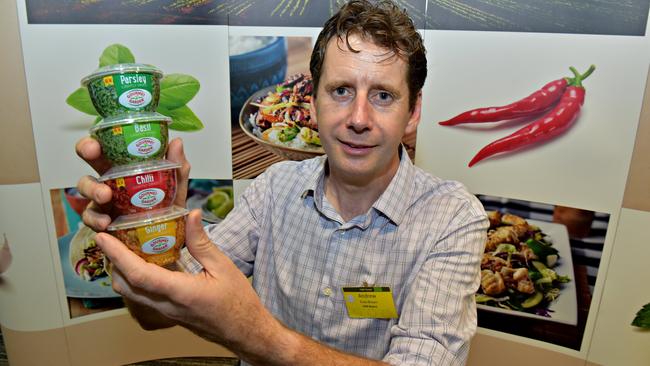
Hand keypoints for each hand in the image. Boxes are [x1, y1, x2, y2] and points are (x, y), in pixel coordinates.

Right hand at [75, 137, 190, 230]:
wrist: (167, 239)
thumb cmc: (167, 208)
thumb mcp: (176, 188)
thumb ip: (178, 168)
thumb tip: (176, 142)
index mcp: (125, 166)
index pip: (106, 146)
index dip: (96, 140)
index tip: (96, 142)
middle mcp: (110, 178)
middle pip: (91, 157)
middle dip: (86, 151)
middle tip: (91, 152)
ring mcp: (102, 200)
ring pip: (86, 187)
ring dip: (92, 188)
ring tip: (105, 195)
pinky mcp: (101, 220)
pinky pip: (90, 217)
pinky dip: (95, 219)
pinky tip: (106, 222)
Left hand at [95, 210, 280, 350]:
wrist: (244, 331)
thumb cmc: (237, 302)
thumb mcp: (223, 267)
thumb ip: (202, 243)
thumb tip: (190, 215)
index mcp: (180, 292)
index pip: (138, 274)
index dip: (117, 255)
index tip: (103, 237)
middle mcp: (167, 305)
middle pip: (126, 285)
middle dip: (112, 261)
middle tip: (110, 238)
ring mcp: (165, 312)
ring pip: (131, 293)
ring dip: (121, 271)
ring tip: (123, 248)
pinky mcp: (168, 313)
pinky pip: (142, 297)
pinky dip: (134, 279)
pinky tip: (145, 262)